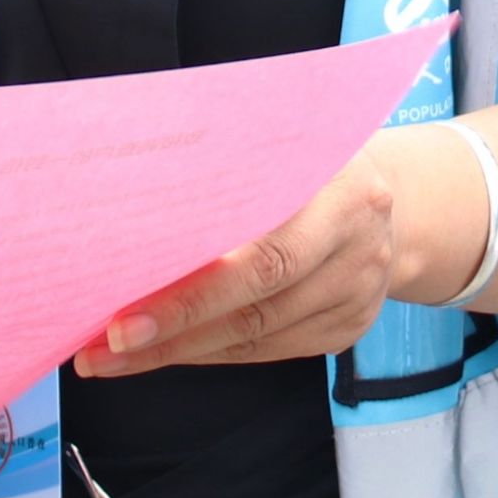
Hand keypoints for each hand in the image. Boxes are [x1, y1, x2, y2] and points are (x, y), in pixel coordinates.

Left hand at [76, 131, 420, 377]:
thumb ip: (230, 164)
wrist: (393, 198)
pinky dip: (211, 352)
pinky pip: (268, 350)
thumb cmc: (313, 160)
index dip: (192, 292)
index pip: (262, 257)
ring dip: (179, 350)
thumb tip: (129, 196)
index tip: (123, 310)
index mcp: (343, 192)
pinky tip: (167, 350)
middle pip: (257, 305)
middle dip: (174, 330)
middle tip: (105, 347)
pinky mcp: (345, 331)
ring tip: (114, 357)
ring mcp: (356, 297)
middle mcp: (358, 250)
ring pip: (257, 337)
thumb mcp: (287, 141)